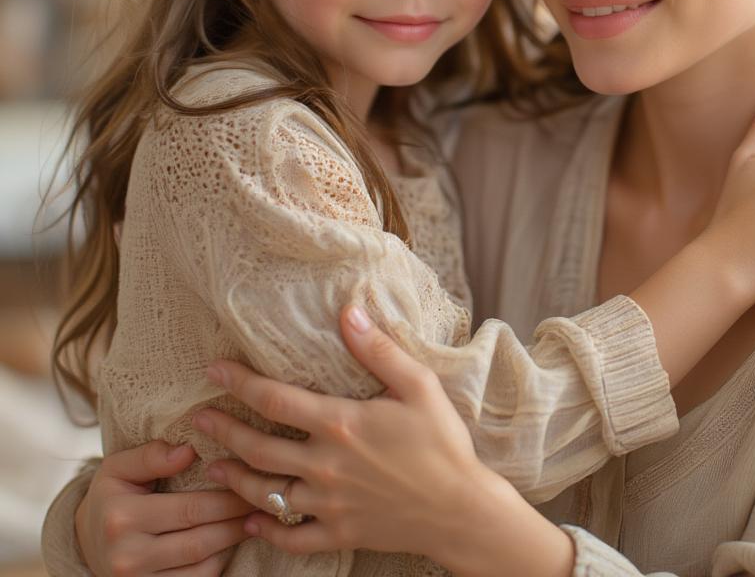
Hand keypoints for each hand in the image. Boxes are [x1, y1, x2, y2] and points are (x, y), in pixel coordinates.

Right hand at [74, 440, 251, 576]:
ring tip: (257, 519)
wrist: (84, 544)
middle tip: (268, 500)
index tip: (253, 481)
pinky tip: (231, 543)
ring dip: (233, 543)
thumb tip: (188, 450)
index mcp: (121, 519)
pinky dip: (217, 565)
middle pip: (200, 539)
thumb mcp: (119, 468)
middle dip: (238, 519)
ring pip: (202, 567)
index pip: (190, 508)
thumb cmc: (112, 498)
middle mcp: (127, 558)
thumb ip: (151, 454)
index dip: (228, 496)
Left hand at [194, 315, 573, 576]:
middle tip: (199, 420)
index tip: (214, 370)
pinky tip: (251, 521)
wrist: (461, 510)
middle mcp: (324, 464)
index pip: (275, 400)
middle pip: (257, 447)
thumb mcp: (418, 385)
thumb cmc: (443, 442)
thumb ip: (378, 350)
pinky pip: (291, 536)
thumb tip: (347, 312)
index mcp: (340, 423)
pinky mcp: (338, 533)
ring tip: (214, 467)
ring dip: (234, 479)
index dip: (240, 383)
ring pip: (265, 493)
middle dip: (223, 431)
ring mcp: (328, 503)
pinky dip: (266, 530)